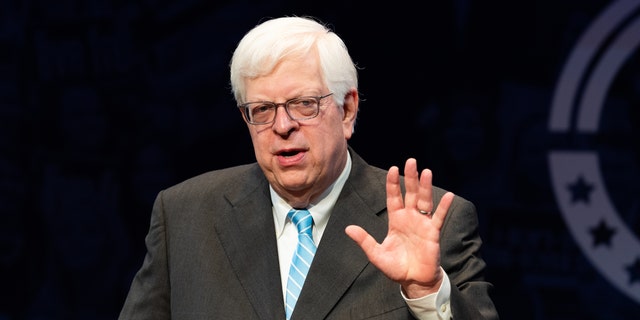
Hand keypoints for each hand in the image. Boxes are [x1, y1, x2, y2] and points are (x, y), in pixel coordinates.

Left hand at [345, 158, 454, 297]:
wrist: (414, 281)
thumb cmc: (396, 267)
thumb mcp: (376, 254)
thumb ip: (364, 240)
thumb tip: (348, 229)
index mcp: (396, 220)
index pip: (394, 197)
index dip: (393, 184)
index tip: (393, 169)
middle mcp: (410, 218)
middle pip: (410, 194)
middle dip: (410, 178)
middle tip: (411, 161)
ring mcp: (422, 224)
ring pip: (425, 201)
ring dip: (426, 187)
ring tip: (426, 172)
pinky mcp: (433, 233)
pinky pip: (438, 217)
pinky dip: (443, 207)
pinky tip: (448, 195)